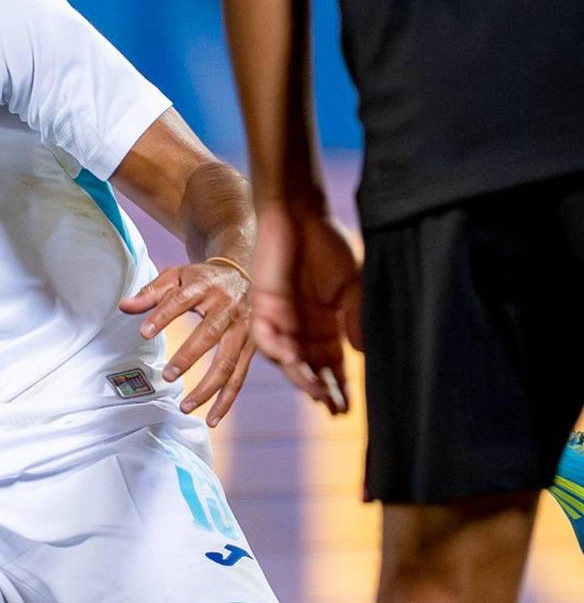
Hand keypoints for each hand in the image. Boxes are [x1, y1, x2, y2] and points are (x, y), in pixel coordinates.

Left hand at [119, 260, 253, 426]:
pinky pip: (240, 377)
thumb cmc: (202, 279)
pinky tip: (212, 419)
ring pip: (228, 362)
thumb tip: (123, 307)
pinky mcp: (252, 347)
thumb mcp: (177, 277)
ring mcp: (243, 329)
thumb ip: (150, 292)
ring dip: (208, 388)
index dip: (162, 316)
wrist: (244, 273)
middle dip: (189, 356)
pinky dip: (227, 400)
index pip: (181, 301)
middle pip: (210, 334)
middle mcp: (228, 308)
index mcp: (205, 286)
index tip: (143, 333)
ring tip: (185, 407)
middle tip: (167, 376)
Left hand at [249, 202, 362, 414]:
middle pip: (309, 366)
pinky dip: (276, 348)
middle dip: (321, 389)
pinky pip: (264, 334)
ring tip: (316, 393)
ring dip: (299, 375)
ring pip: (286, 357)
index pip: (330, 363)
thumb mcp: (351, 286)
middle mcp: (300, 325)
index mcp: (324, 323)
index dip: (338, 385)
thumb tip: (361, 351)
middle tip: (332, 409)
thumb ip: (355, 317)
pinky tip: (291, 359)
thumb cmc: (326, 244)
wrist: (299, 214)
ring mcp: (280, 316)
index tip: (346, 409)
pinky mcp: (261, 303)